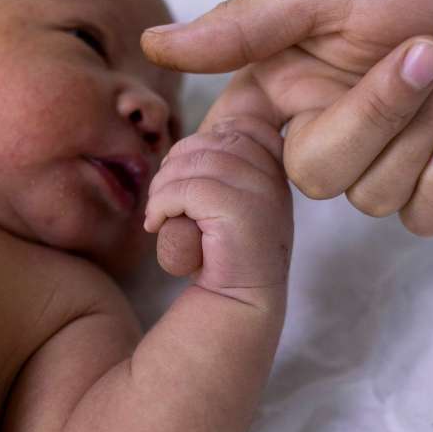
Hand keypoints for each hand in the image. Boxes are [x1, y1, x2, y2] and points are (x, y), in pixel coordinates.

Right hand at [143, 0, 432, 234]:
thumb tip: (156, 43)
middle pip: (314, 173)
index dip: (221, 171)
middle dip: (377, 112)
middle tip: (430, 46)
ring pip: (368, 196)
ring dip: (424, 126)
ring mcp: (387, 160)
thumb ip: (247, 25)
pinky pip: (420, 215)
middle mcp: (329, 124)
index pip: (233, 144)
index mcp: (289, 77)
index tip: (225, 178)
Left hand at [144, 115, 292, 308]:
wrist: (238, 305)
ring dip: (163, 187)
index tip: (185, 178)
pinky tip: (157, 226)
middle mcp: (274, 176)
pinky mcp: (240, 211)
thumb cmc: (225, 253)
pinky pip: (186, 189)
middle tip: (163, 199)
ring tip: (159, 214)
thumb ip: (226, 164)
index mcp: (275, 168)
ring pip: (193, 163)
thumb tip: (201, 134)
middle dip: (175, 164)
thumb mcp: (232, 198)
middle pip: (209, 141)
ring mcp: (261, 192)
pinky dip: (161, 205)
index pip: (238, 126)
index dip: (201, 143)